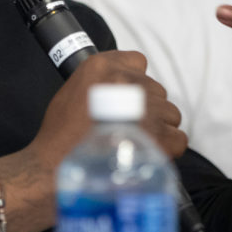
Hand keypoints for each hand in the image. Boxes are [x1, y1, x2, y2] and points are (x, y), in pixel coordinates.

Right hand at [0, 51, 185, 231]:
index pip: (138, 62)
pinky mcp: (159, 134)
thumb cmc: (59, 137)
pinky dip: (167, 148)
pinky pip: (178, 137)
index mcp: (102, 66)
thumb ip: (102, 83)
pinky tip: (147, 155)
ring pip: (170, 114)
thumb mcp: (73, 92)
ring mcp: (145, 107)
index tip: (127, 101)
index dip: (135, 85)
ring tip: (135, 144)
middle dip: (147, 109)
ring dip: (158, 128)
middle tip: (128, 129)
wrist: (54, 168)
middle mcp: (126, 81)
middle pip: (156, 91)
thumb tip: (125, 92)